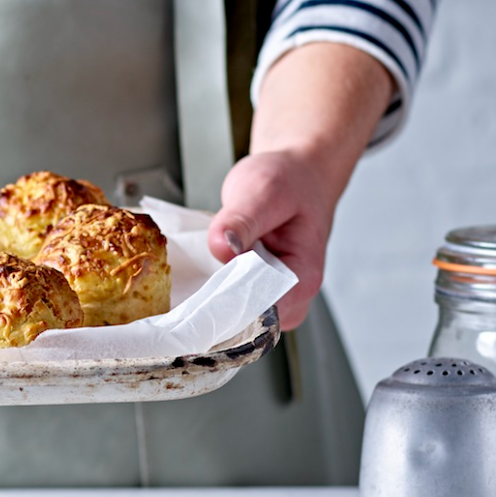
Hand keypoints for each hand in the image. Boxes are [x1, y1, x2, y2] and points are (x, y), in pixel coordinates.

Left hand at [209, 149, 340, 329]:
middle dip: (215, 305)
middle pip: (246, 322)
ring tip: (201, 269)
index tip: (200, 292)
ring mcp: (275, 298)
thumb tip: (221, 247)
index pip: (262, 312)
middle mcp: (293, 296)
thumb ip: (241, 220)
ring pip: (234, 316)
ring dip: (211, 297)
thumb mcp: (263, 191)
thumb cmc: (291, 181)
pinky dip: (213, 289)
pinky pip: (230, 303)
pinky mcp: (258, 292)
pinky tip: (204, 270)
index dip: (228, 304)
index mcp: (303, 277)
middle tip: (192, 280)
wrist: (298, 174)